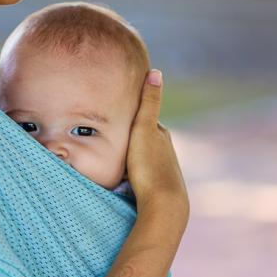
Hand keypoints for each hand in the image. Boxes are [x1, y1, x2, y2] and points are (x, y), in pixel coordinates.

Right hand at [127, 70, 188, 213]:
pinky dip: (134, 171)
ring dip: (132, 155)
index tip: (117, 111)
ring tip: (115, 156)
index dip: (132, 116)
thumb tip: (156, 72)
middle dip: (132, 136)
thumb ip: (149, 102)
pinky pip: (142, 174)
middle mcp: (165, 151)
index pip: (145, 120)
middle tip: (111, 133)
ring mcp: (163, 170)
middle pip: (145, 139)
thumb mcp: (144, 129)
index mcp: (161, 135)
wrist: (163, 205)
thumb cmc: (150, 165)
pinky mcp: (157, 187)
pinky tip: (124, 178)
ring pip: (144, 157)